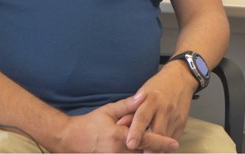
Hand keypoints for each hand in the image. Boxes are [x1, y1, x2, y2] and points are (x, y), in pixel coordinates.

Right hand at [53, 95, 177, 152]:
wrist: (70, 139)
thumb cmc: (90, 123)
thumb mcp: (109, 111)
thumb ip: (128, 105)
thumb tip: (144, 95)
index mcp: (119, 137)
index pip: (146, 141)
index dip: (162, 143)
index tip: (175, 144)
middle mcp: (118, 152)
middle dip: (158, 152)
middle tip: (172, 147)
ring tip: (161, 151)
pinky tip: (145, 152)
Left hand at [124, 62, 195, 150]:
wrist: (180, 79)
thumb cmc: (157, 87)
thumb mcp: (142, 94)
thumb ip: (131, 111)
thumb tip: (119, 126)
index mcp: (152, 99)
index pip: (142, 117)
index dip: (136, 132)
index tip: (130, 144)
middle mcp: (165, 109)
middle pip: (157, 132)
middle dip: (149, 146)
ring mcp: (175, 117)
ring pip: (166, 139)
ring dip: (156, 149)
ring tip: (147, 153)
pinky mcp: (182, 124)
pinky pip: (172, 139)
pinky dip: (164, 146)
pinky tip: (157, 149)